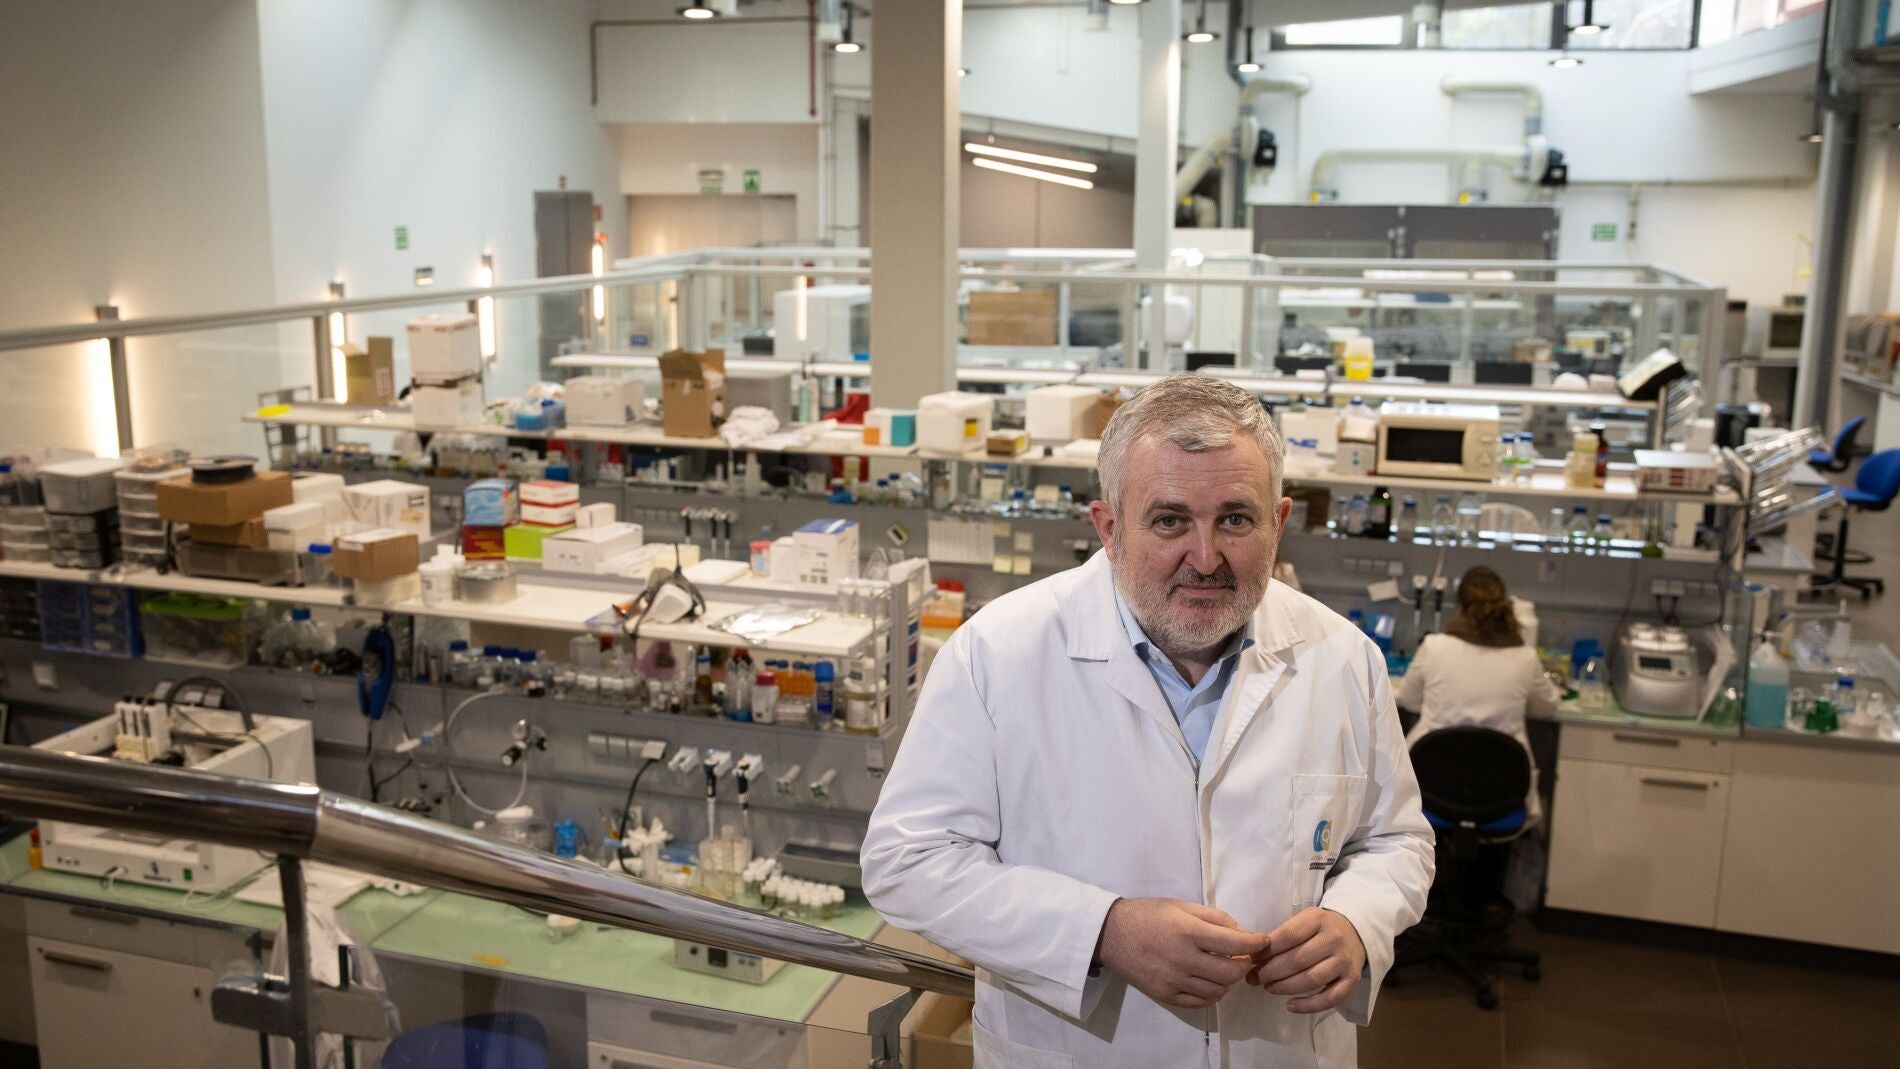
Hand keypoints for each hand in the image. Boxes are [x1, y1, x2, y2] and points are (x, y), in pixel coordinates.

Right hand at [1095, 898, 1270, 1009]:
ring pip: (1219, 990)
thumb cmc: (1148, 914)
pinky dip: (1212, 994)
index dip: (1256, 943)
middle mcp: (1183, 958)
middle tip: (1244, 956)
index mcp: (1188, 931)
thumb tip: (1244, 933)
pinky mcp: (1165, 995)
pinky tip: (1209, 981)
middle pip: (1231, 972)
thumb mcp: (1182, 905)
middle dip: (1245, 964)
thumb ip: (1215, 917)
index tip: (1263, 941)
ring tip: (1224, 968)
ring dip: (1229, 980)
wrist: (1111, 934)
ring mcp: (1174, 980)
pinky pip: (1200, 1002)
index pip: (1235, 943)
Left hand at [1245, 907, 1366, 1013]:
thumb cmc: (1321, 927)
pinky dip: (1309, 1005)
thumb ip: (1284, 935)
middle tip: (1255, 978)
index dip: (1268, 950)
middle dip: (1271, 972)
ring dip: (1285, 987)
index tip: (1252, 959)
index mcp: (1318, 919)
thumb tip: (1255, 956)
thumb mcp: (1305, 919)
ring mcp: (1344, 961)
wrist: (1356, 932)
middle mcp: (1333, 939)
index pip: (1289, 935)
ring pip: (1312, 979)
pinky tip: (1290, 1006)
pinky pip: (1330, 998)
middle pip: (1298, 959)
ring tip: (1268, 988)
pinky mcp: (1352, 980)